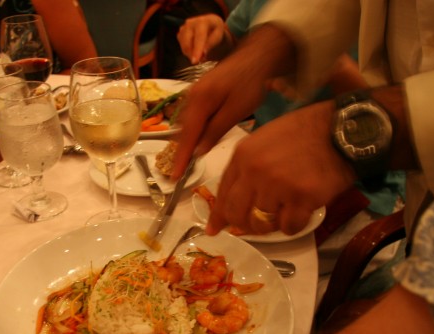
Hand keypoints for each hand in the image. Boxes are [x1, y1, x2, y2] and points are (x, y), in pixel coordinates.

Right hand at [171, 24, 295, 181]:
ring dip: (186, 142)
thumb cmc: (250, 83)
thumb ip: (214, 131)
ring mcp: (194, 93)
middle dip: (181, 151)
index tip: (175, 176)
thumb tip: (197, 151)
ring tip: (188, 161)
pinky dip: (192, 131)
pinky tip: (199, 139)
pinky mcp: (200, 92)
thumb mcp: (235, 111)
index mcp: (199, 101)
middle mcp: (191, 97)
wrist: (258, 55)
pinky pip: (191, 116)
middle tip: (182, 173)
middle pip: (181, 131)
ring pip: (185, 124)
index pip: (186, 137)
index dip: (180, 158)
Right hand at [177, 14, 229, 64]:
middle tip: (199, 62)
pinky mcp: (180, 32)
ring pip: (183, 45)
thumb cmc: (216, 30)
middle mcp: (190, 22)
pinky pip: (181, 45)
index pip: (199, 37)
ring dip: (190, 54)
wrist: (210, 24)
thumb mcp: (218, 36)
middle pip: (187, 42)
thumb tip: (203, 53)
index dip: (197, 50)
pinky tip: (194, 50)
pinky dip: (187, 51)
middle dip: (192, 54)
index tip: (195, 61)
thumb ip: (211, 43)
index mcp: (202, 21)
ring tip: (199, 55)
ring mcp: (183, 27)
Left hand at [207, 100, 356, 235]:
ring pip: (262, 224)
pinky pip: (288, 227)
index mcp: (243, 155)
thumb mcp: (265, 140)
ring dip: (273, 224)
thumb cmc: (305, 133)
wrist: (342, 130)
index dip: (219, 215)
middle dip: (245, 225)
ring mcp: (277, 186)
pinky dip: (295, 224)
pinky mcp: (301, 198)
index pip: (222, 193)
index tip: (215, 229)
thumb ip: (246, 167)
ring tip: (286, 210)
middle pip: (237, 214)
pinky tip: (302, 211)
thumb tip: (232, 200)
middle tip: (257, 226)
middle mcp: (255, 171)